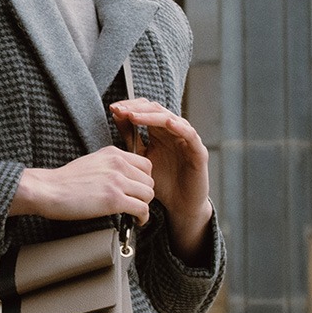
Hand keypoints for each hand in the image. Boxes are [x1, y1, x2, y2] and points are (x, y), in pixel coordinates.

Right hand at [9, 144, 154, 223]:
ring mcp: (117, 181)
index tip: (137, 189)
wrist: (48, 189)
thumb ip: (110, 166)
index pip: (145, 164)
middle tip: (135, 203)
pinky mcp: (114, 199)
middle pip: (149, 180)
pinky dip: (142, 218)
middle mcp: (118, 164)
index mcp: (113, 153)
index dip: (143, 180)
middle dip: (143, 194)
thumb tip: (123, 179)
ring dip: (143, 206)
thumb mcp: (92, 162)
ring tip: (135, 213)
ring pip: (148, 194)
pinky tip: (136, 221)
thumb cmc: (64, 181)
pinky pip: (142, 209)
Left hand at [110, 98, 212, 261]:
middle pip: (156, 110)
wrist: (179, 205)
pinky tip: (167, 123)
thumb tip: (116, 115)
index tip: (113, 108)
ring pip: (171, 119)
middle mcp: (174, 131)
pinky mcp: (198, 151)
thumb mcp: (140, 157)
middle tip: (120, 109)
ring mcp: (187, 140)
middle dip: (137, 109)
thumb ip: (131, 137)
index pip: (145, 110)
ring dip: (152, 116)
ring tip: (134, 116)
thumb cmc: (161, 182)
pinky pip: (190, 135)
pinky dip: (179, 127)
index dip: (130, 107)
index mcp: (159, 131)